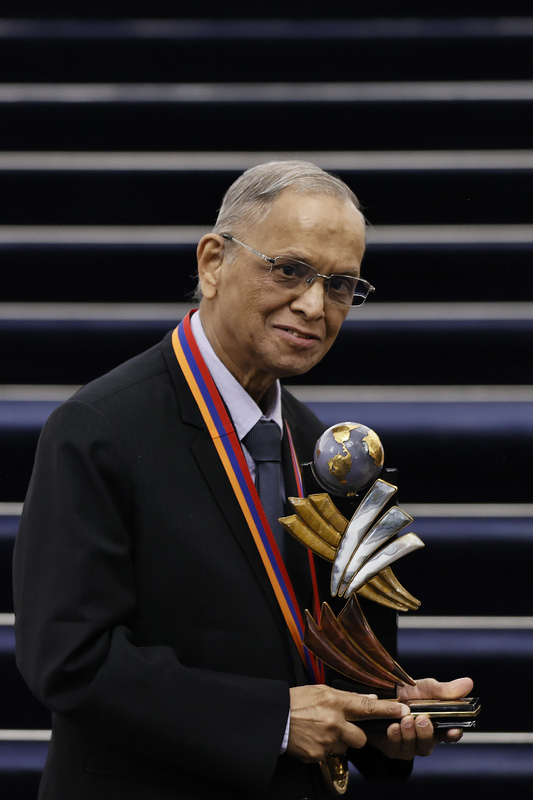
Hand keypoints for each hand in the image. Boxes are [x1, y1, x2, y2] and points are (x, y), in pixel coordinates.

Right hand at [286, 684, 408, 762]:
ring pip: (344, 747)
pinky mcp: (317, 755)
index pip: (367, 707)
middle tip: (339, 727)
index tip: (402, 710)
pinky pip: (329, 755)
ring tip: (319, 730)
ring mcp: (326, 741)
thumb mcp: (320, 691)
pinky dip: (322, 748)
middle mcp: (334, 723)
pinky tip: (312, 738)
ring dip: (337, 742)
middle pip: (360, 738)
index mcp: (335, 703)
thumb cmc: (296, 701)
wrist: (274, 719)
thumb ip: (346, 697)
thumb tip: (369, 699)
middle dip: (354, 735)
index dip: (387, 709)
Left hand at [367, 676, 474, 759]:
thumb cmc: (407, 692)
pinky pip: (395, 749)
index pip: (450, 735)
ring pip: (413, 748)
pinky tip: (393, 727)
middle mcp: (424, 738)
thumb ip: (444, 689)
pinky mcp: (392, 748)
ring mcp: (408, 745)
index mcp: (437, 725)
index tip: (453, 730)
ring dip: (409, 735)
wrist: (380, 693)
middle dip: (426, 733)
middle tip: (422, 720)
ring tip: (405, 720)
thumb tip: (469, 683)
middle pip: (429, 744)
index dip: (453, 734)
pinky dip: (395, 738)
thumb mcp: (425, 687)